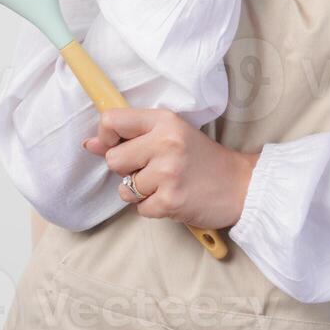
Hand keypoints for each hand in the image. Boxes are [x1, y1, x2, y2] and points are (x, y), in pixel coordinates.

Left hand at [82, 107, 258, 230]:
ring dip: (141, 191)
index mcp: (164, 120)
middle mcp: (165, 143)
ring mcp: (168, 173)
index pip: (112, 120)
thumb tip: (89, 144)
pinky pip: (139, 208)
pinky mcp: (170, 201)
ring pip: (125, 188)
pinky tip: (172, 197)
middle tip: (154, 168)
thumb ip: (131, 136)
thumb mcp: (171, 135)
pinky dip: (153, 207)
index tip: (118, 145)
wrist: (240, 185)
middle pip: (113, 159)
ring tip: (167, 183)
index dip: (106, 136)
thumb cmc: (202, 159)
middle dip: (127, 169)